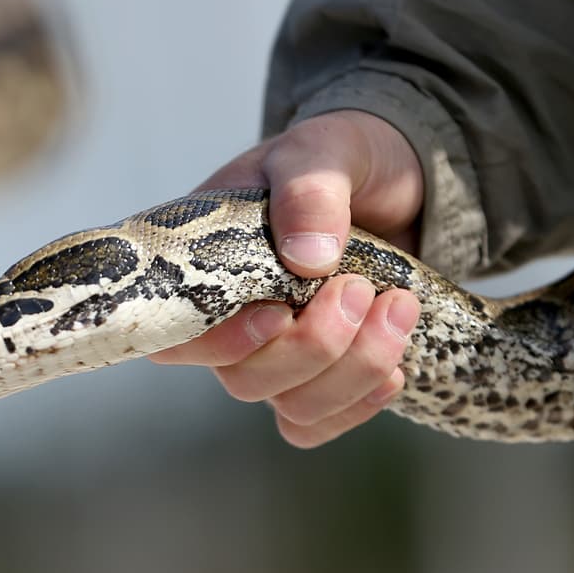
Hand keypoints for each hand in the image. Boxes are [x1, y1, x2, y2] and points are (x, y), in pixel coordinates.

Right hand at [151, 110, 422, 447]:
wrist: (399, 182)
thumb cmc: (342, 159)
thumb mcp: (326, 149)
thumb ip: (311, 189)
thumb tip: (307, 257)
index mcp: (201, 263)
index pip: (174, 332)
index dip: (220, 342)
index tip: (279, 312)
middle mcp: (227, 320)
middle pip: (243, 380)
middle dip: (314, 347)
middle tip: (360, 288)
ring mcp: (273, 355)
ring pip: (291, 406)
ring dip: (352, 370)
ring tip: (399, 308)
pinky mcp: (317, 378)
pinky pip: (317, 422)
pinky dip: (358, 405)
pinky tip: (395, 368)